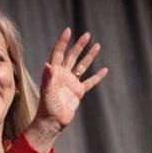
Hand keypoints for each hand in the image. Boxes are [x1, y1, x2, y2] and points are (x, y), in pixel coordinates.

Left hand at [24, 28, 108, 152]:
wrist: (52, 122)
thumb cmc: (47, 107)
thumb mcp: (46, 91)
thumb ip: (47, 77)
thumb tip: (48, 64)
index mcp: (54, 73)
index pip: (59, 53)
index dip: (63, 42)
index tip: (68, 30)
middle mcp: (62, 75)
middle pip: (71, 56)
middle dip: (79, 45)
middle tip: (87, 35)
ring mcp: (71, 83)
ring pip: (82, 66)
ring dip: (89, 56)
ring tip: (97, 45)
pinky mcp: (78, 92)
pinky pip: (90, 82)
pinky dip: (97, 76)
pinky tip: (105, 69)